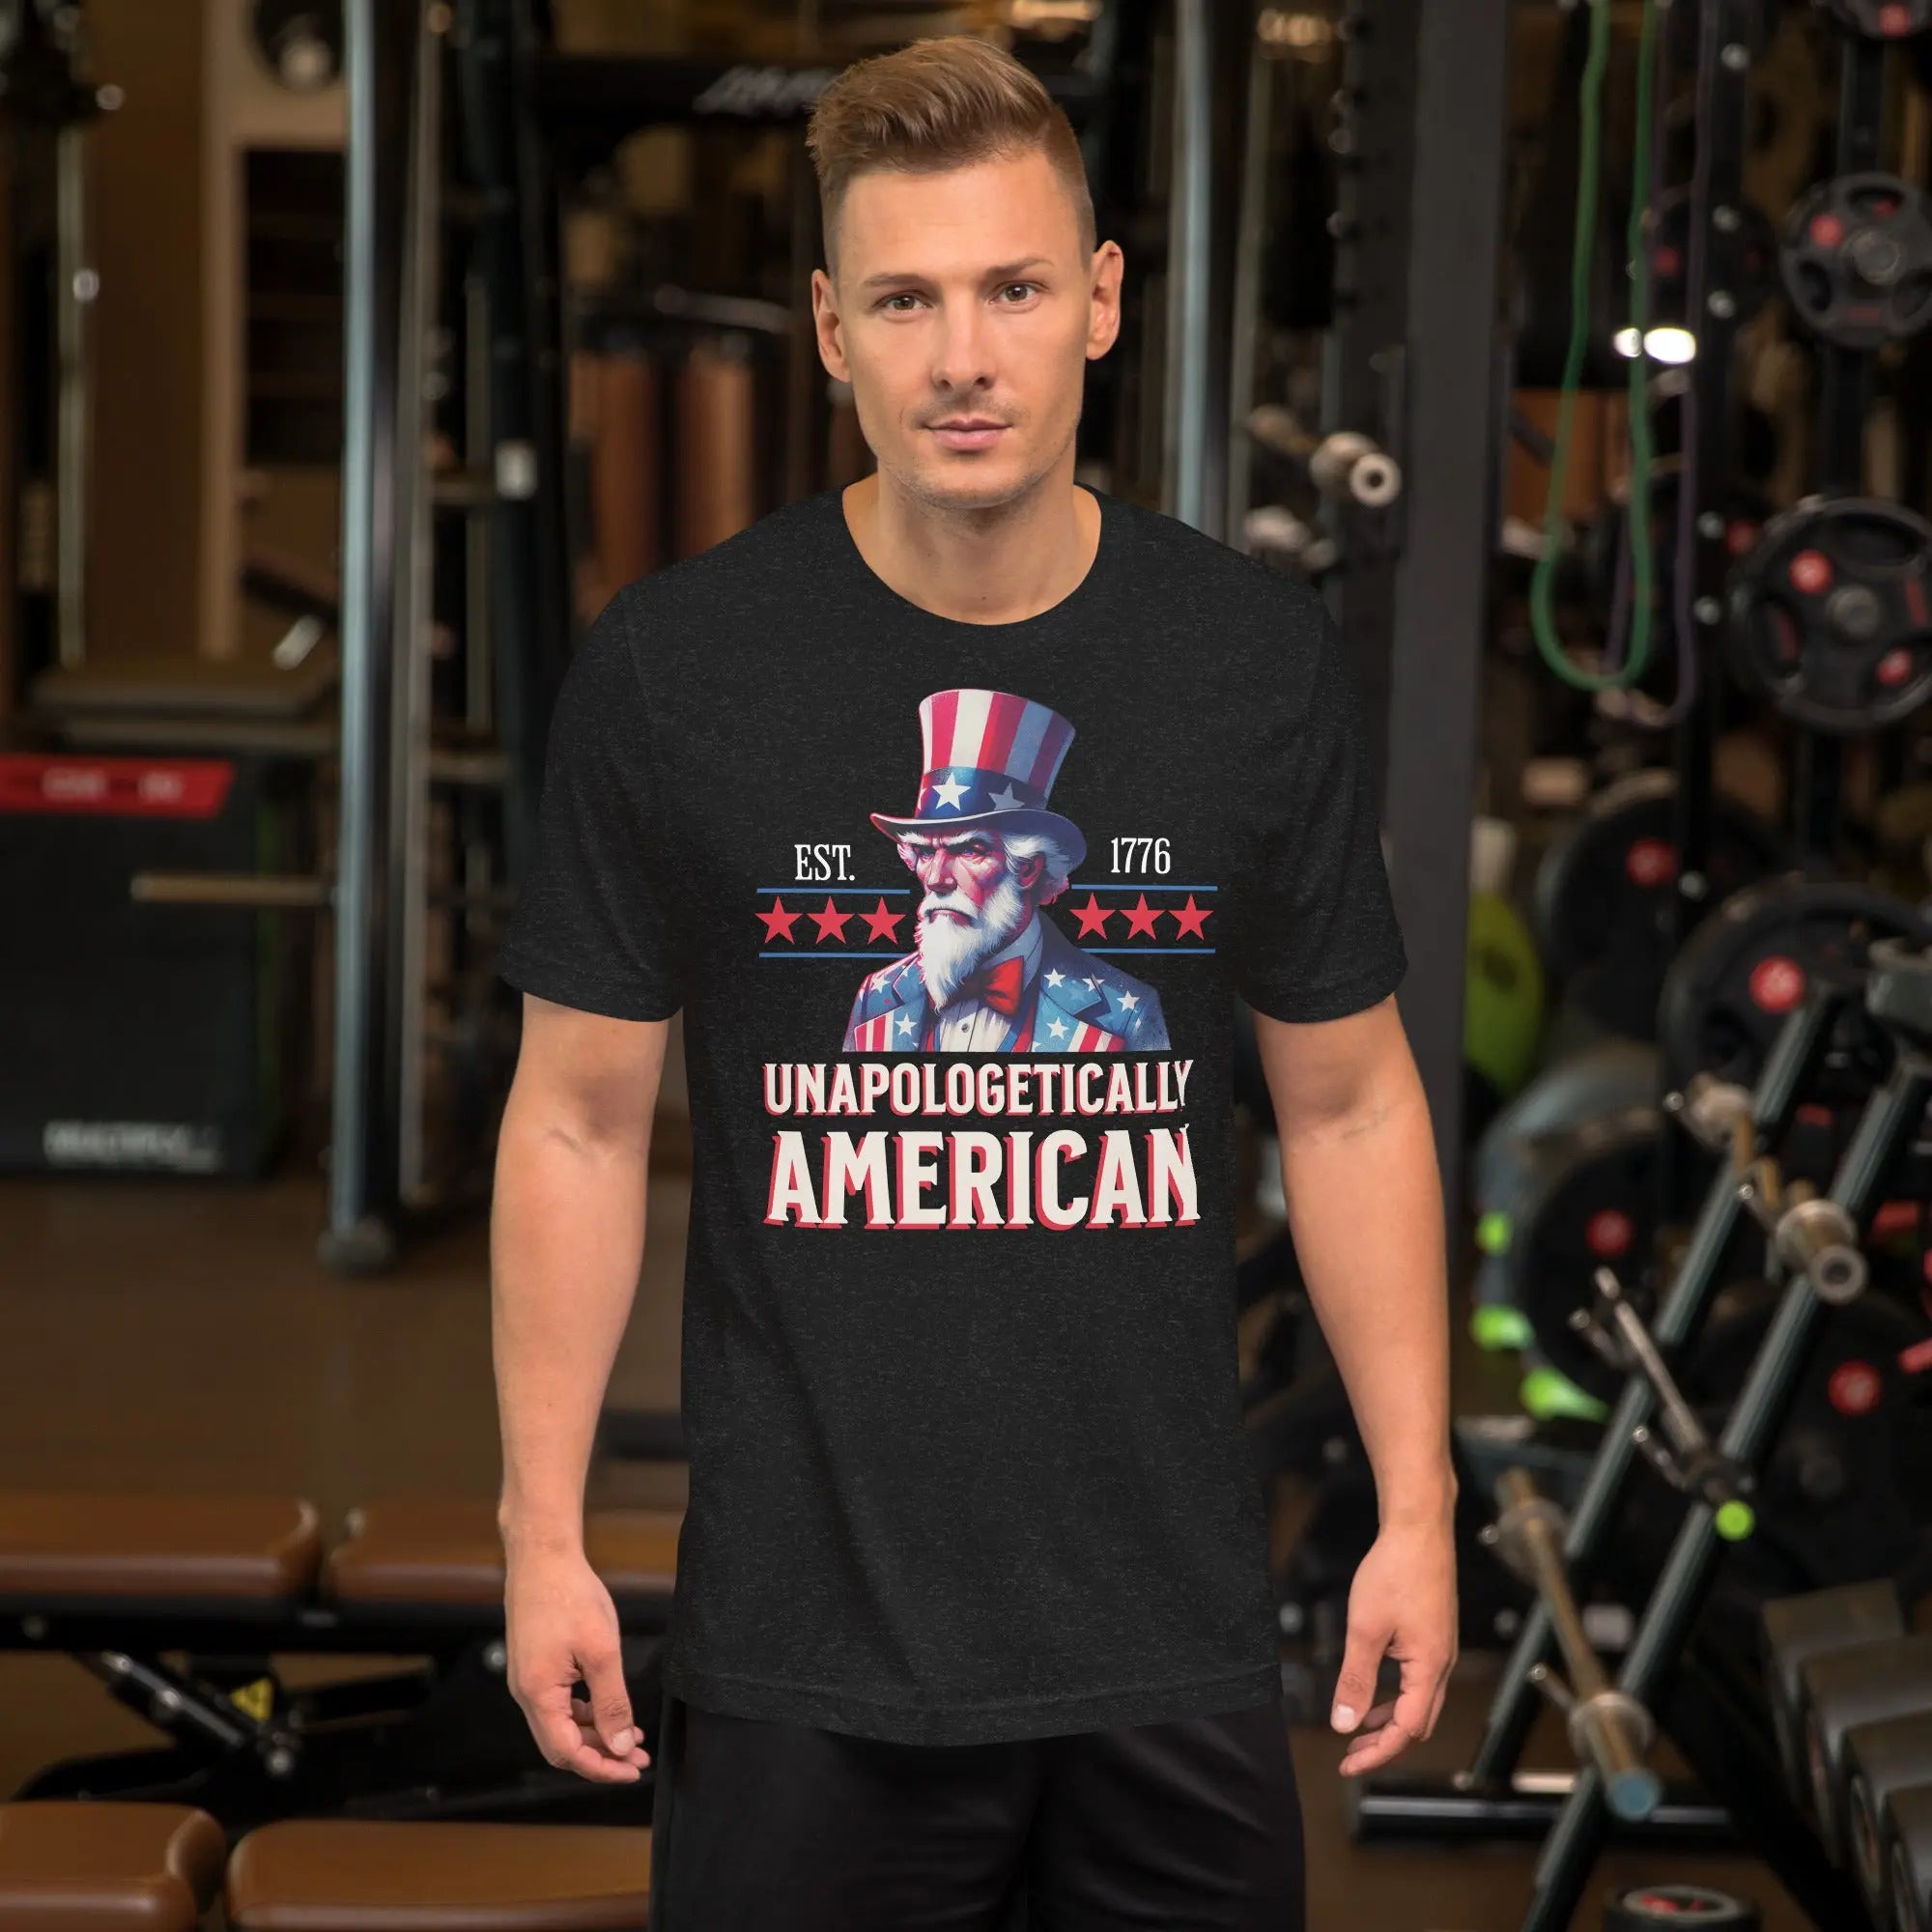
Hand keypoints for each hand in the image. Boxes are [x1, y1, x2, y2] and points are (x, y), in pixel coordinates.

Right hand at [504, 1543, 650, 1782]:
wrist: (543, 1557)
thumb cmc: (570, 1596)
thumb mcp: (601, 1652)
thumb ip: (611, 1703)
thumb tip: (620, 1746)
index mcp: (538, 1695)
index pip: (567, 1752)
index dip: (601, 1767)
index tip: (631, 1770)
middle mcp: (526, 1694)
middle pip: (562, 1744)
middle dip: (601, 1755)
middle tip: (637, 1757)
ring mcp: (528, 1679)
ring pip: (561, 1724)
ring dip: (595, 1734)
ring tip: (631, 1735)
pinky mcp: (534, 1666)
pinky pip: (558, 1704)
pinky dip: (584, 1712)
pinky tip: (609, 1709)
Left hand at [1331, 1516, 1457, 1776]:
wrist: (1419, 1529)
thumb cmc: (1396, 1571)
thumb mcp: (1365, 1629)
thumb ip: (1356, 1679)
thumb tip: (1344, 1723)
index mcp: (1429, 1668)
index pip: (1406, 1730)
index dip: (1377, 1752)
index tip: (1348, 1764)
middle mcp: (1441, 1664)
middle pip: (1417, 1724)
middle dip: (1385, 1744)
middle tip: (1351, 1755)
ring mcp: (1440, 1650)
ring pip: (1419, 1704)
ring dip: (1390, 1721)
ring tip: (1358, 1730)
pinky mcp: (1433, 1636)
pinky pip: (1417, 1681)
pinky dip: (1395, 1696)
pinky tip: (1374, 1692)